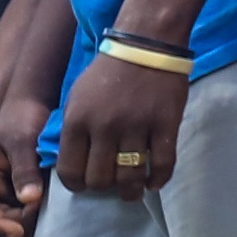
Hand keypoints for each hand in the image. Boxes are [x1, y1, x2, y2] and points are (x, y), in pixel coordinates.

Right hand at [0, 97, 50, 236]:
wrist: (30, 106)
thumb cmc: (21, 118)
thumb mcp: (22, 141)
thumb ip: (25, 170)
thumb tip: (31, 199)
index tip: (20, 232)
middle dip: (19, 226)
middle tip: (46, 216)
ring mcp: (4, 196)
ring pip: (13, 223)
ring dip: (31, 223)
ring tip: (52, 209)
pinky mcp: (20, 196)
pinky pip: (27, 215)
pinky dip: (39, 216)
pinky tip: (55, 206)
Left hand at [53, 48, 188, 199]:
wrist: (147, 45)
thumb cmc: (107, 72)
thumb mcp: (76, 99)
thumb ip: (72, 131)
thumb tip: (71, 164)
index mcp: (77, 122)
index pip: (70, 170)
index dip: (76, 185)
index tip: (83, 186)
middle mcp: (104, 128)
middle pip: (100, 179)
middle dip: (103, 188)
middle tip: (110, 186)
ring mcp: (137, 127)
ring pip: (130, 176)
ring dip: (131, 190)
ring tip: (132, 191)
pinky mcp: (166, 124)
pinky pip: (163, 163)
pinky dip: (158, 179)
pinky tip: (154, 183)